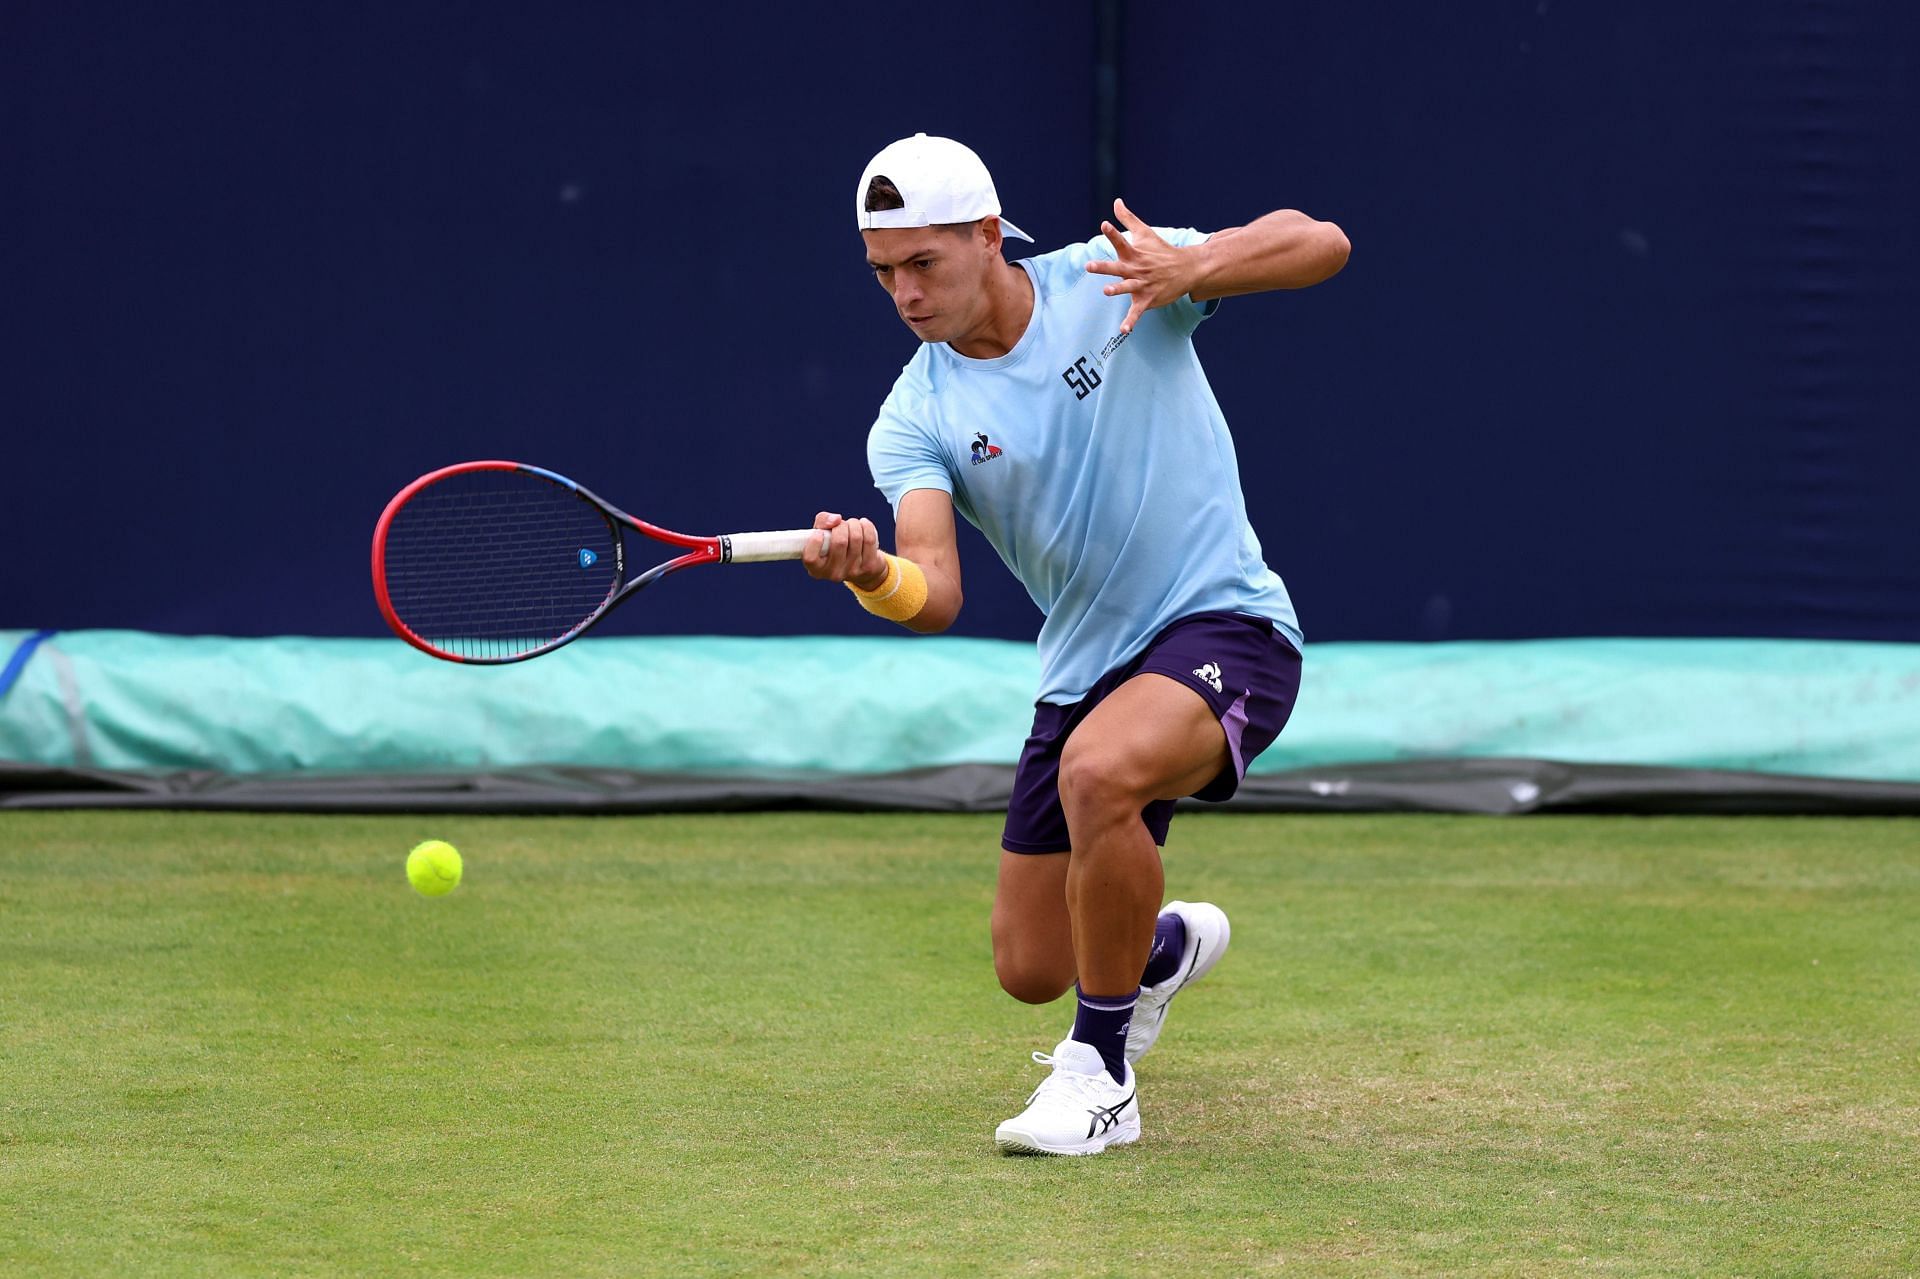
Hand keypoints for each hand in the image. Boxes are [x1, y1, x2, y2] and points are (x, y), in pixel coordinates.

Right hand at [803, 511, 887, 588]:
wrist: (861, 566)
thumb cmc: (835, 546)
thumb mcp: (822, 534)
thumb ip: (822, 521)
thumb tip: (836, 519)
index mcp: (816, 569)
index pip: (810, 558)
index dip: (815, 541)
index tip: (820, 533)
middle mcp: (833, 574)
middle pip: (839, 542)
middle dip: (841, 525)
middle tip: (840, 524)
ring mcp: (852, 572)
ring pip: (855, 537)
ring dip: (854, 524)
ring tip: (852, 525)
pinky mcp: (869, 567)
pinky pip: (869, 539)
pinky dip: (866, 526)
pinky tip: (863, 524)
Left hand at [1083, 198, 1200, 333]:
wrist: (1187, 269)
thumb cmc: (1161, 251)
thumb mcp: (1145, 233)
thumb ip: (1127, 219)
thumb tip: (1116, 201)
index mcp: (1134, 253)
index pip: (1121, 241)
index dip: (1112, 233)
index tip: (1105, 224)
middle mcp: (1136, 269)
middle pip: (1117, 267)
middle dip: (1104, 267)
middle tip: (1089, 266)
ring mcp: (1142, 285)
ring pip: (1127, 288)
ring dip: (1117, 290)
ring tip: (1106, 291)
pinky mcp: (1147, 299)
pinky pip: (1137, 312)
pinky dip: (1131, 321)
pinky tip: (1123, 331)